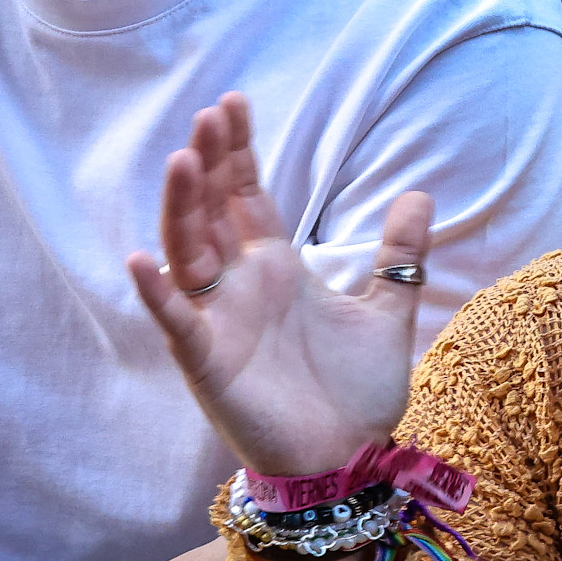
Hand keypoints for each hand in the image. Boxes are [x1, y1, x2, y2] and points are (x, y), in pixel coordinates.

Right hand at [121, 92, 436, 480]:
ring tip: (183, 161)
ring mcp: (217, 321)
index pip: (247, 195)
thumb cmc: (356, 391)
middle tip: (210, 113)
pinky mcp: (207, 362)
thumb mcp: (387, 309)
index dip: (239, 151)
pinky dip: (157, 294)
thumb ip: (398, 254)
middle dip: (210, 163)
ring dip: (182, 208)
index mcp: (275, 268)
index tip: (233, 102)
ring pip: (187, 252)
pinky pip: (176, 322)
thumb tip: (419, 192)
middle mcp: (239, 286)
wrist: (349, 458)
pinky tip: (141, 260)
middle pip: (212, 211)